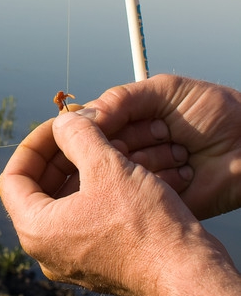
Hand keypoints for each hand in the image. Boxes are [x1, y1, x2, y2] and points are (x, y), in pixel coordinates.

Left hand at [0, 108, 224, 295]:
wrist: (187, 274)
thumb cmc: (146, 225)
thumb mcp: (107, 166)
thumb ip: (77, 135)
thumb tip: (62, 121)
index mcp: (36, 230)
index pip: (13, 178)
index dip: (34, 143)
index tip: (59, 124)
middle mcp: (47, 251)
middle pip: (37, 190)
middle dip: (58, 155)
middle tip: (81, 129)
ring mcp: (72, 260)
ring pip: (64, 204)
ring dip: (78, 171)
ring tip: (102, 145)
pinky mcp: (98, 263)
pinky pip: (85, 220)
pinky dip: (95, 192)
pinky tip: (118, 170)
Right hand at [90, 75, 240, 219]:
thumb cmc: (216, 112)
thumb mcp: (167, 90)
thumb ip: (122, 99)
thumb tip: (78, 117)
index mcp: (126, 122)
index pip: (89, 125)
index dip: (98, 125)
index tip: (114, 121)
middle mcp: (128, 151)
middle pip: (97, 151)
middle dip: (132, 139)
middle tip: (165, 132)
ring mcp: (139, 180)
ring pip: (115, 174)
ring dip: (152, 158)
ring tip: (182, 149)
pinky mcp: (154, 205)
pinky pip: (138, 197)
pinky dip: (163, 180)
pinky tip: (187, 170)